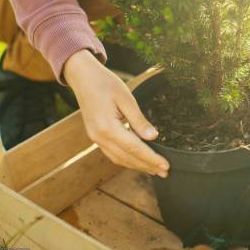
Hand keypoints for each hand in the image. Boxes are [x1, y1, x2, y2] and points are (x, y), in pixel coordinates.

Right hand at [63, 50, 169, 176]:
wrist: (82, 77)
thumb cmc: (105, 83)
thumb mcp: (126, 98)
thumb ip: (139, 120)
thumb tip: (153, 136)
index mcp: (107, 127)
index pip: (134, 148)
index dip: (151, 158)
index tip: (166, 166)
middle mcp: (99, 137)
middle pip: (127, 157)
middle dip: (147, 166)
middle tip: (166, 172)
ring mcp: (95, 138)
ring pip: (119, 159)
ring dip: (137, 166)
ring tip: (155, 170)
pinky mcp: (96, 136)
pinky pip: (112, 153)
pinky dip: (127, 160)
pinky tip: (138, 160)